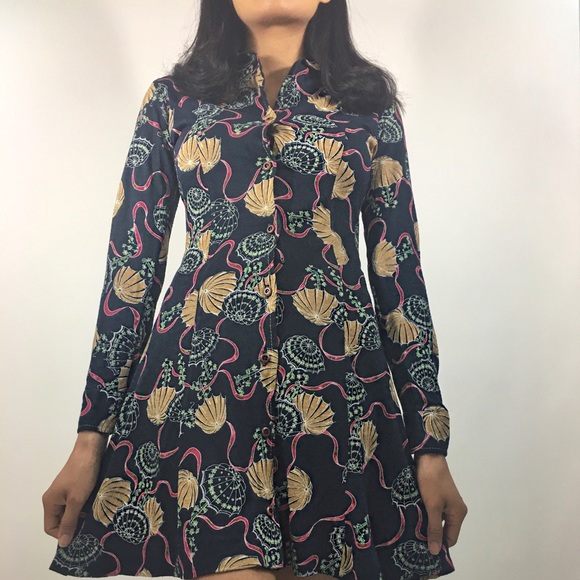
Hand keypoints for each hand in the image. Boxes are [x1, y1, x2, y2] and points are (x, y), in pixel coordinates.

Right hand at [42, 431, 108, 547]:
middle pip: (60, 520)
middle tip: (90, 528)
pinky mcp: (74, 485)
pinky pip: (76, 502)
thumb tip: (63, 543)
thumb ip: (69, 521)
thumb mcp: (76, 500)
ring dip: (81, 515)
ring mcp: (64, 491)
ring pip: (70, 511)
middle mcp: (54, 497)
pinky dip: (84, 506)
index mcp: (49, 502)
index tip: (80, 535)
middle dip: (74, 524)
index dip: (63, 533)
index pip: (51, 527)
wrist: (90, 449)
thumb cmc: (82, 474)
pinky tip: (95, 506)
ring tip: (94, 518)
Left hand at [414, 453, 467, 554]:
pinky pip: (433, 511)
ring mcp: (447, 502)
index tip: (423, 550)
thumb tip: (435, 550)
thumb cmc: (431, 481)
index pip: (451, 538)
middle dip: (431, 535)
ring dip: (427, 524)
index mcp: (458, 513)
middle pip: (444, 530)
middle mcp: (455, 509)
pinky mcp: (438, 496)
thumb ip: (434, 528)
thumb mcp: (433, 506)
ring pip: (437, 521)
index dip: (439, 545)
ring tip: (413, 530)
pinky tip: (414, 517)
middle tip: (415, 541)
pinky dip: (425, 515)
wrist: (428, 457)